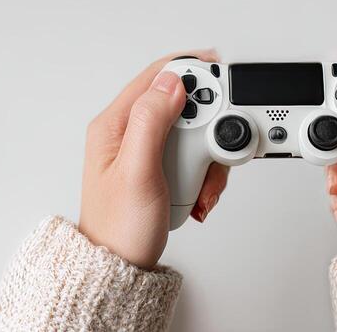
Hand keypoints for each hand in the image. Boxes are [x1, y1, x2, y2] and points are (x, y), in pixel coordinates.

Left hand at [78, 51, 223, 267]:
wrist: (120, 266)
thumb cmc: (118, 227)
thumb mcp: (137, 171)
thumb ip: (151, 121)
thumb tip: (171, 81)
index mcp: (113, 125)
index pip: (156, 77)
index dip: (192, 70)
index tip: (223, 79)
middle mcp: (127, 132)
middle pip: (184, 106)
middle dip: (208, 130)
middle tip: (212, 154)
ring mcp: (145, 151)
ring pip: (195, 134)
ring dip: (209, 161)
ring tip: (202, 187)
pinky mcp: (161, 168)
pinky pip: (195, 158)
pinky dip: (206, 175)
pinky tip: (199, 196)